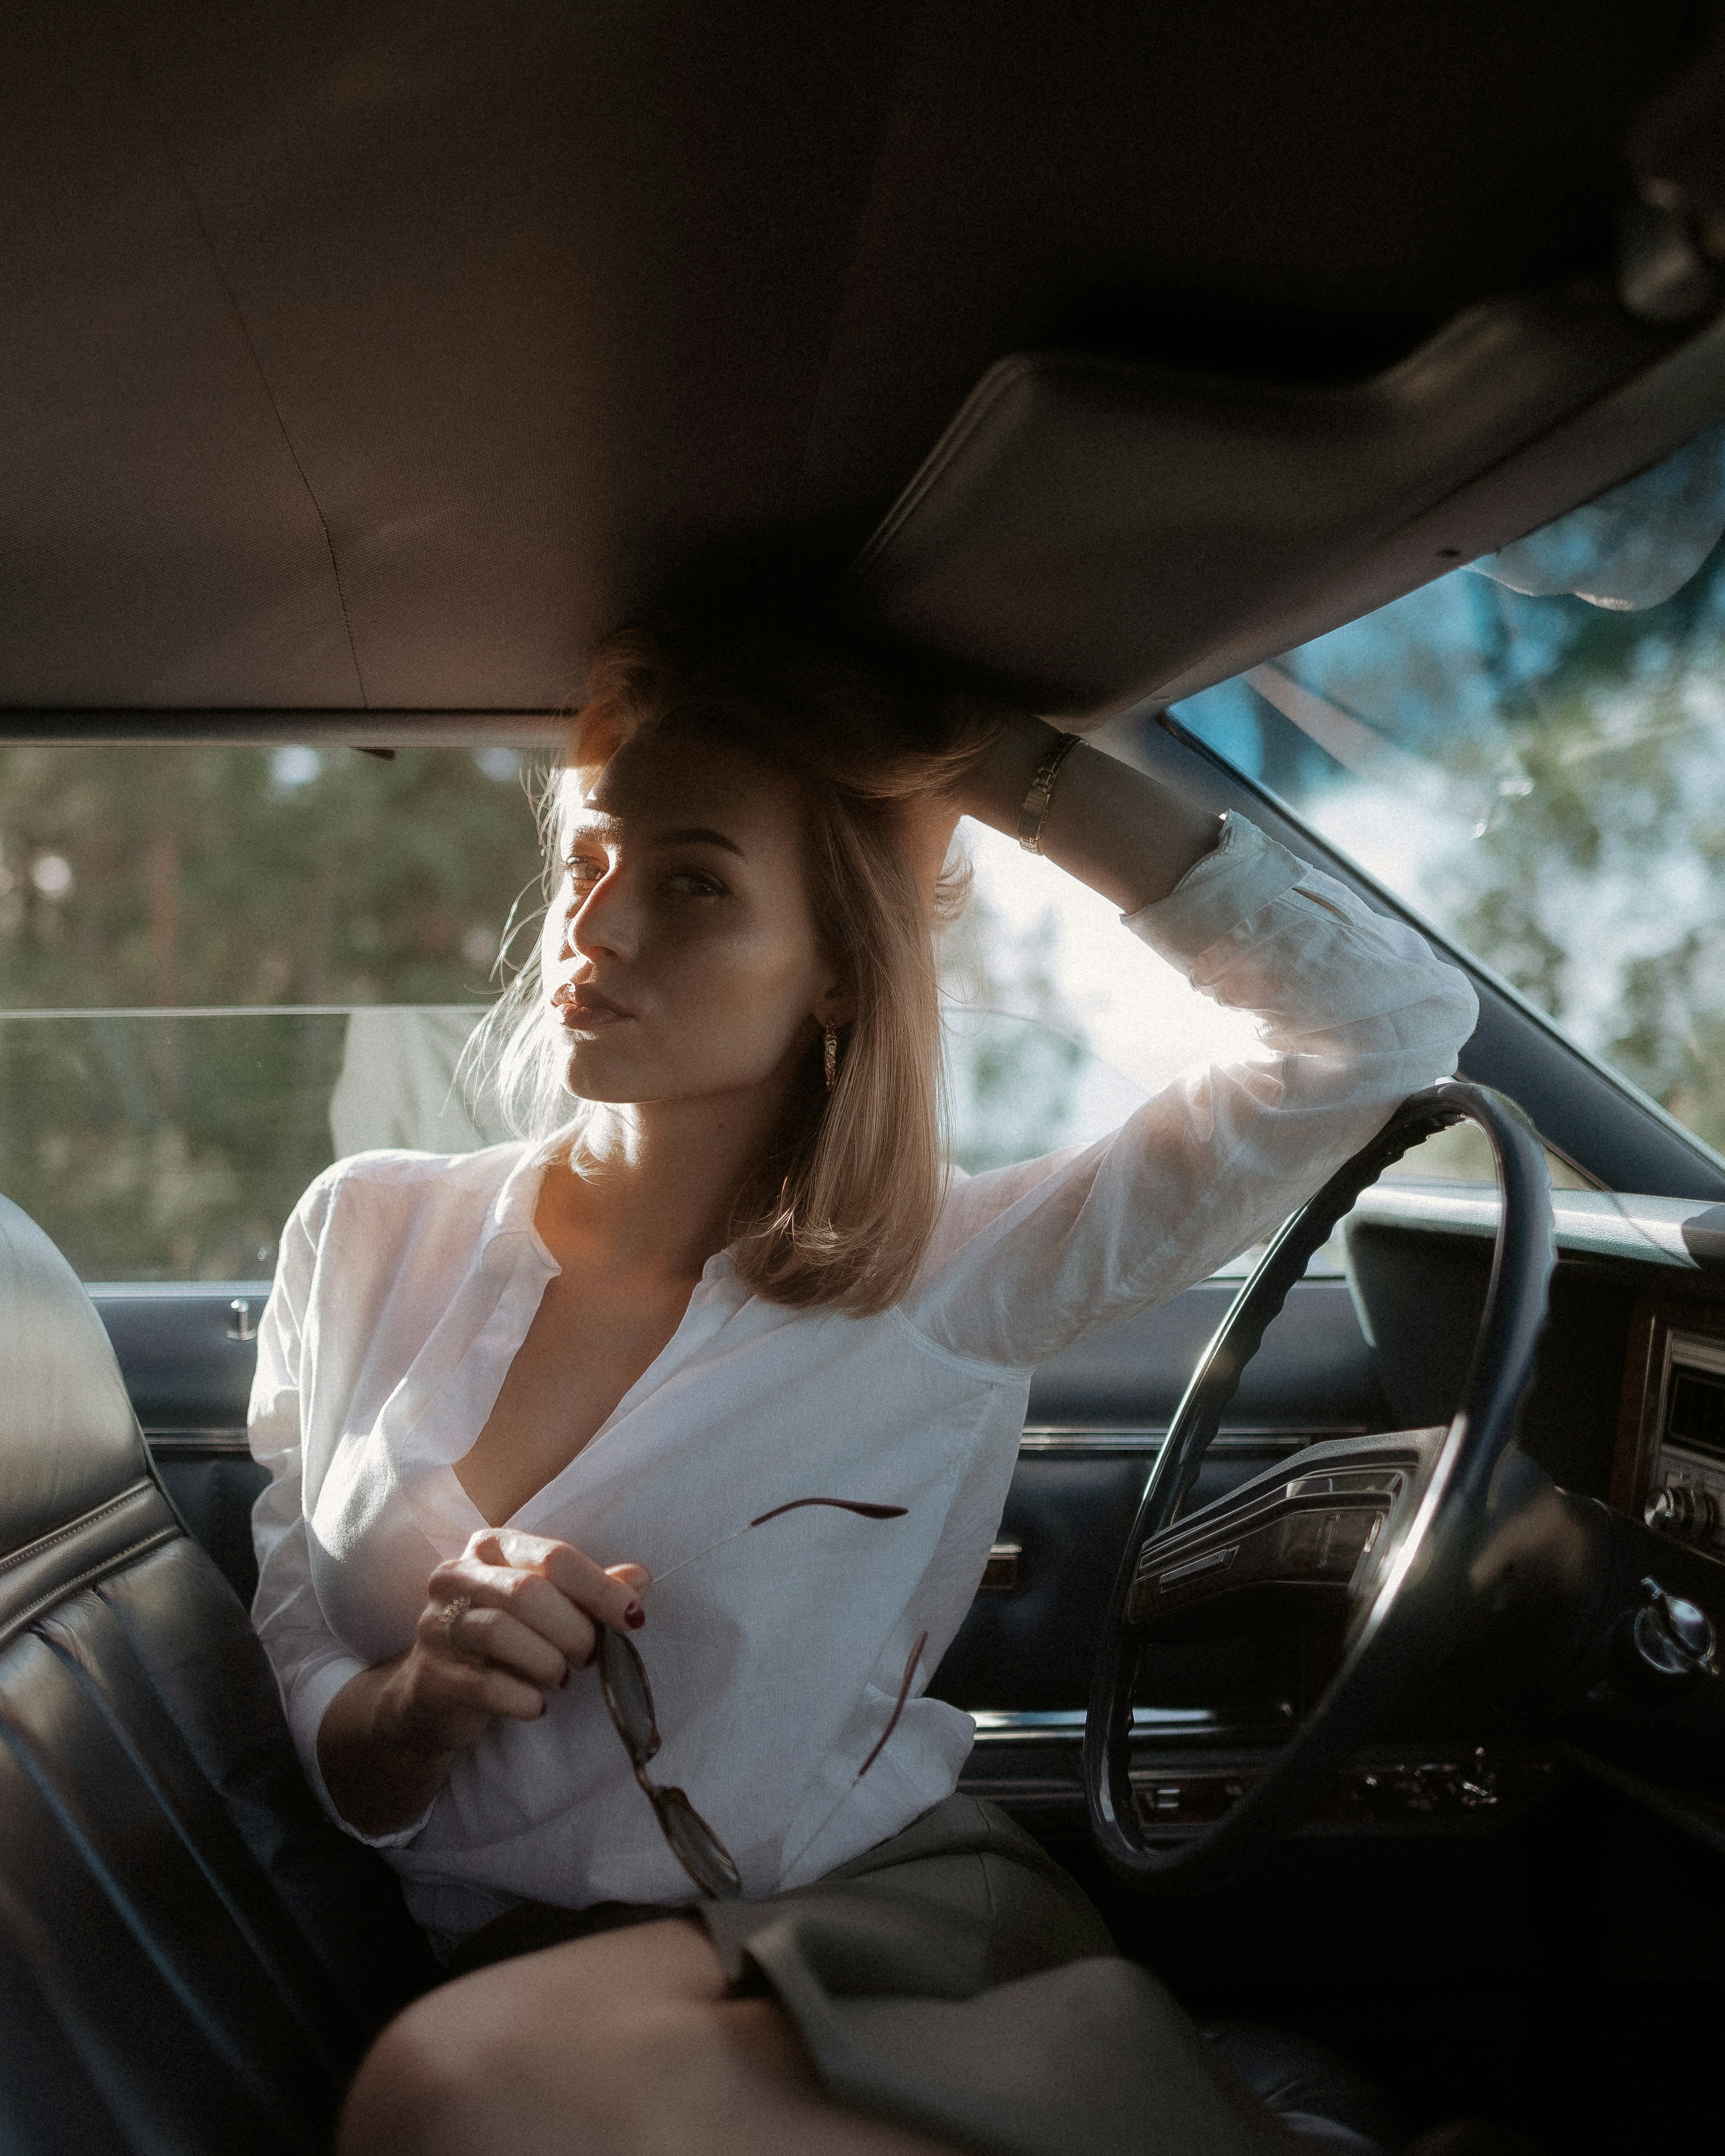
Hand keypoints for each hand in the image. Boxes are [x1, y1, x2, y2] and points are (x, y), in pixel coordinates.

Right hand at [375, 1529, 649, 1763]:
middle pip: (526, 1591)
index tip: (633, 1619)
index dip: (600, 1589)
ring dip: (546, 1662)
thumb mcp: (548, 1608)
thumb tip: (640, 1578)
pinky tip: (536, 1706)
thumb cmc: (505, 1641)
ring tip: (562, 1678)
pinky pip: (483, 1685)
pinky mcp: (429, 1676)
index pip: (554, 1557)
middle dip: (572, 1629)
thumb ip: (589, 1592)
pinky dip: (521, 1698)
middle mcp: (456, 1575)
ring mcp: (435, 1624)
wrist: (436, 1695)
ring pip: (499, 1632)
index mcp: (492, 1547)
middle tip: (589, 1656)